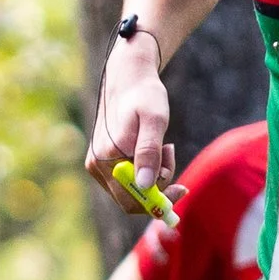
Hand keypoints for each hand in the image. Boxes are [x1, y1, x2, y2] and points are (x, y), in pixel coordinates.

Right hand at [87, 31, 171, 201]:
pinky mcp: (100, 161)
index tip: (182, 188)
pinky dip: (144, 170)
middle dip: (158, 186)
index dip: (158, 201)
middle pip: (132, 198)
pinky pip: (127, 179)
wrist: (127, 78)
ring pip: (131, 189)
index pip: (133, 200)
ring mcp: (96, 164)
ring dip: (154, 176)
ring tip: (164, 146)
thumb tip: (146, 185)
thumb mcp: (154, 120)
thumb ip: (150, 152)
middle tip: (171, 156)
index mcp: (109, 156)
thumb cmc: (144, 95)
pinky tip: (152, 148)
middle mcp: (97, 164)